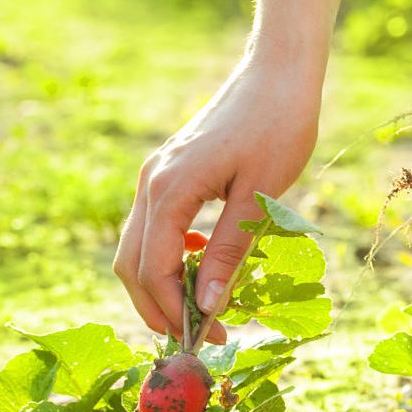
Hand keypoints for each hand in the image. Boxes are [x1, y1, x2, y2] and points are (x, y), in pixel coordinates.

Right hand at [113, 56, 320, 344]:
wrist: (279, 72)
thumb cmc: (279, 126)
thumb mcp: (260, 196)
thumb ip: (229, 251)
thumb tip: (208, 307)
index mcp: (170, 190)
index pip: (155, 269)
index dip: (176, 312)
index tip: (209, 340)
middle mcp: (152, 183)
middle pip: (132, 264)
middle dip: (159, 307)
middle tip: (200, 337)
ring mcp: (156, 175)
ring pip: (138, 246)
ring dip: (162, 284)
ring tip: (202, 308)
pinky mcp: (169, 171)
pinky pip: (154, 226)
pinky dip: (169, 254)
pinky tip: (204, 261)